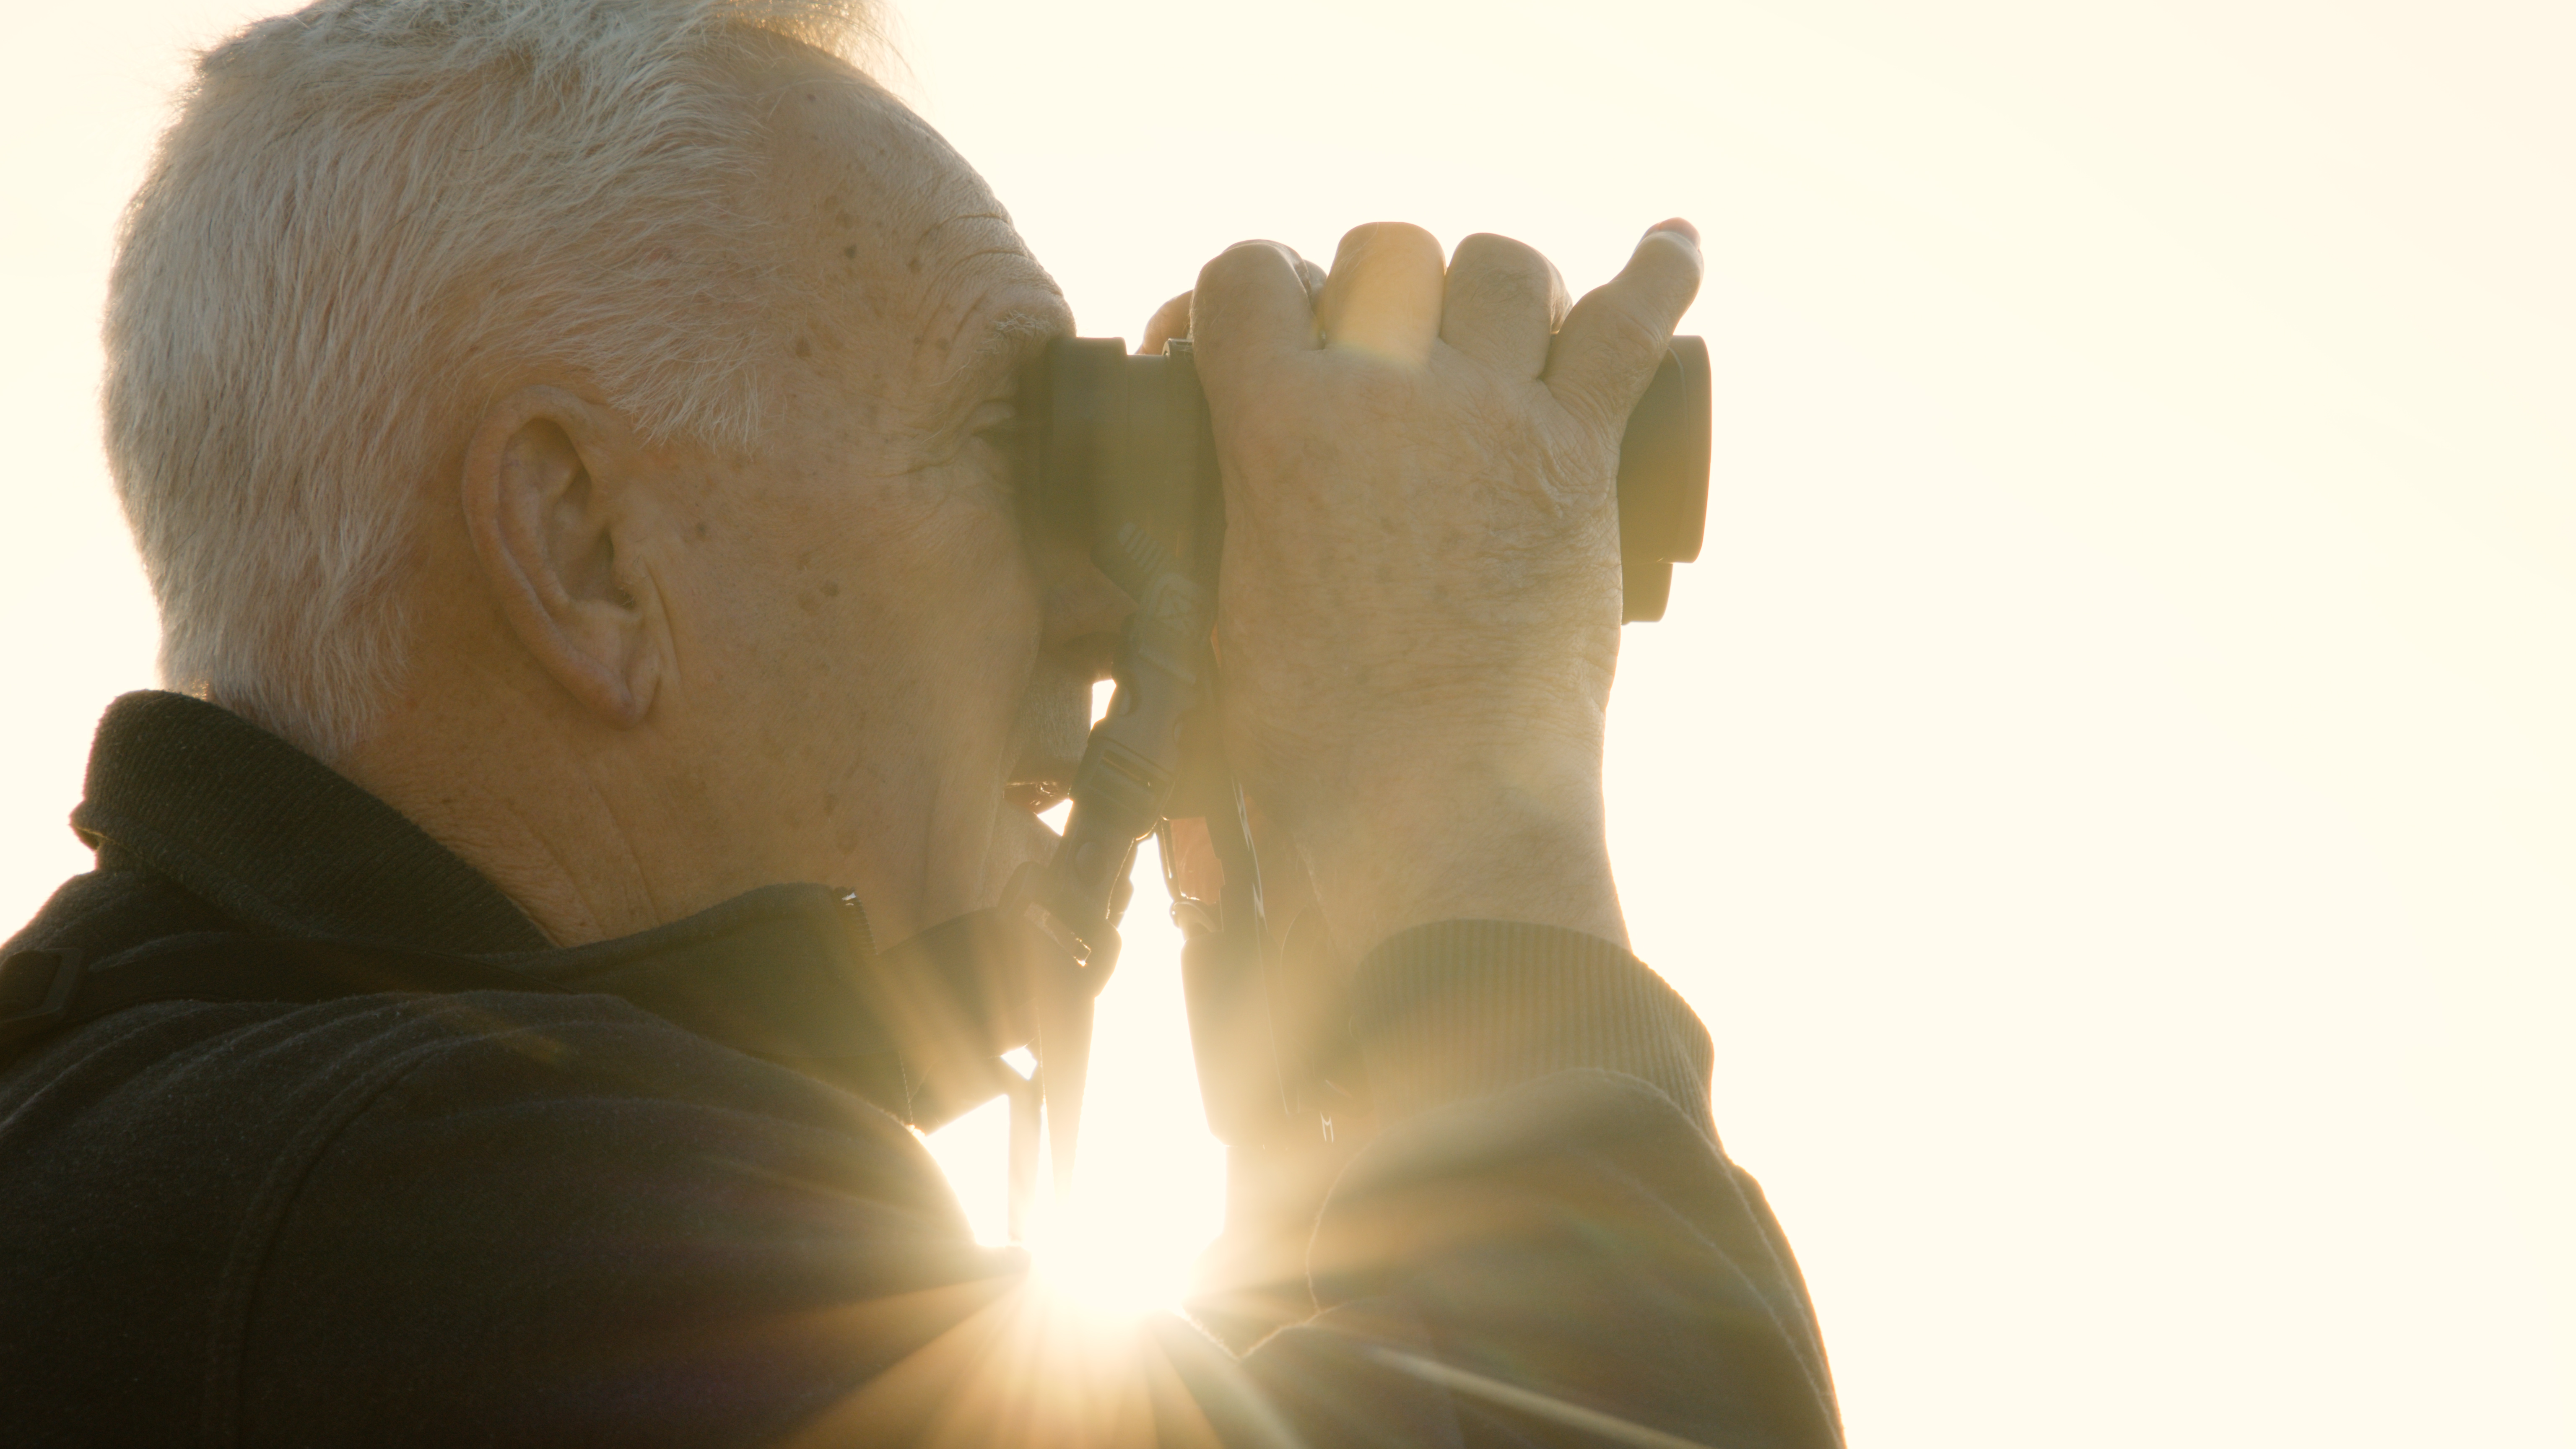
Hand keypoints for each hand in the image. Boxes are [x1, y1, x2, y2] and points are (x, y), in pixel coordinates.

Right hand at [1177, 220, 1703, 958]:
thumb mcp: (1223, 606)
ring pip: (1504, 267)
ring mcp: (1492, 417)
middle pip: (1389, 250)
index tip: (1258, 331)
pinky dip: (1660, 274)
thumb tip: (1229, 488)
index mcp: (1274, 425)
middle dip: (1378, 284)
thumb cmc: (1310, 744)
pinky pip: (1632, 326)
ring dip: (1496, 285)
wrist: (1428, 818)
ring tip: (1496, 327)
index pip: (1248, 273)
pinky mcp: (1579, 458)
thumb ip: (1224, 515)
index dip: (1252, 290)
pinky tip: (1675, 241)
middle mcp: (1385, 392)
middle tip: (1382, 349)